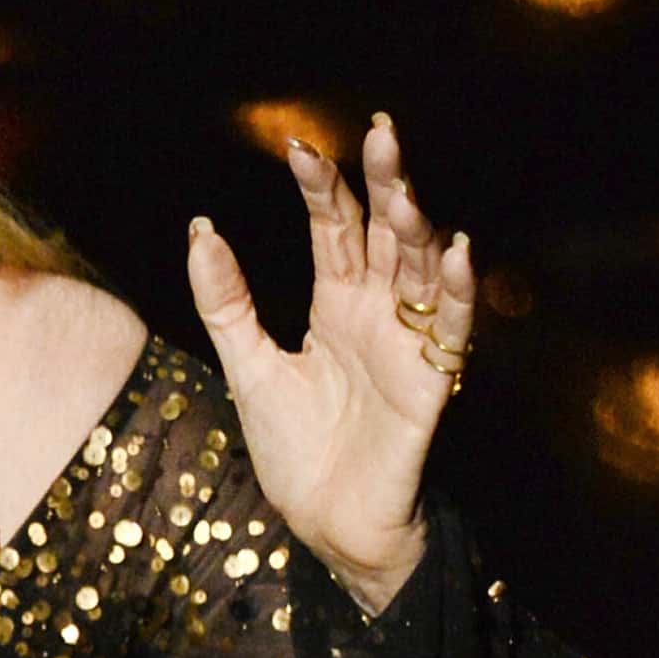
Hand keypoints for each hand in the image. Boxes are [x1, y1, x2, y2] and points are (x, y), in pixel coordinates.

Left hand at [184, 112, 474, 611]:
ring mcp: (408, 347)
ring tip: (403, 191)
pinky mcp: (429, 386)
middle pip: (388, 236)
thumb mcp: (249, 365)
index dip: (322, 190)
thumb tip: (201, 231)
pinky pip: (450, 332)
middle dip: (386, 185)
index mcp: (336, 307)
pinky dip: (457, 294)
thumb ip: (227, 301)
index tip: (299, 147)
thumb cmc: (296, 451)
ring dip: (418, 230)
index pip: (335, 231)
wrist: (325, 525)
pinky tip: (457, 254)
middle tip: (382, 132)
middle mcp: (378, 316)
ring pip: (422, 273)